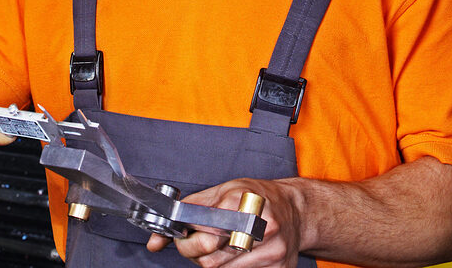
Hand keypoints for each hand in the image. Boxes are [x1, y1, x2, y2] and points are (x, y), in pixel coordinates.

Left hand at [145, 178, 306, 267]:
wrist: (297, 211)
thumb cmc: (257, 197)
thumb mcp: (222, 191)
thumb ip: (187, 212)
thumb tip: (155, 242)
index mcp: (245, 201)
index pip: (204, 235)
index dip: (188, 241)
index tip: (184, 237)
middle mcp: (262, 226)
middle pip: (210, 260)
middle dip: (198, 254)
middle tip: (201, 243)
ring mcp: (273, 250)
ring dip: (215, 262)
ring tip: (224, 245)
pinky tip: (240, 254)